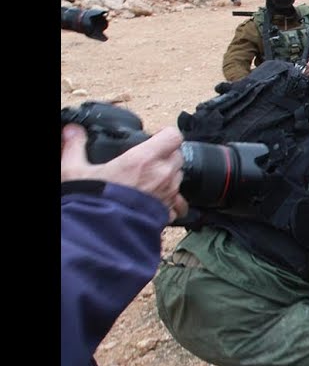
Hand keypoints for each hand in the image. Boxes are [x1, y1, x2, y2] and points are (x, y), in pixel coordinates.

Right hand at [62, 123, 188, 221]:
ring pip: (179, 177)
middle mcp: (161, 174)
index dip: (166, 134)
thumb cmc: (91, 202)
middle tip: (148, 160)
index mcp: (144, 159)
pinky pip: (179, 202)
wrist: (100, 234)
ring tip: (149, 180)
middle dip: (166, 155)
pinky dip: (172, 200)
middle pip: (177, 155)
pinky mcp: (169, 212)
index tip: (157, 137)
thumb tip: (71, 131)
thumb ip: (75, 147)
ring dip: (168, 176)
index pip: (173, 136)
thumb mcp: (75, 171)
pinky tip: (158, 200)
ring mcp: (168, 194)